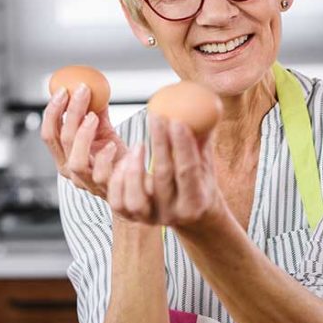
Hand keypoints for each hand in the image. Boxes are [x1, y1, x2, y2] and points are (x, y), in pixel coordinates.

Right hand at [41, 83, 126, 197]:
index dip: (52, 111)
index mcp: (63, 156)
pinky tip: (112, 144)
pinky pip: (101, 174)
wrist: (137, 180)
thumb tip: (94, 86)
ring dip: (83, 135)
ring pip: (76, 160)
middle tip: (82, 91)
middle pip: (61, 140)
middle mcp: (69, 171)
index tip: (64, 90)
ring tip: (95, 116)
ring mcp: (86, 182)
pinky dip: (105, 157)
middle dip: (69, 113)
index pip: (48, 133)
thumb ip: (96, 113)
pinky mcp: (105, 189)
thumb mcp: (104, 132)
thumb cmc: (116, 157)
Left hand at [107, 114, 221, 227]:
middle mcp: (172, 214)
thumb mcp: (205, 163)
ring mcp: (149, 218)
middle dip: (159, 144)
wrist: (188, 216)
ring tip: (139, 144)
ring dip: (134, 167)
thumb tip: (205, 105)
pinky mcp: (130, 217)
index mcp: (195, 202)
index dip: (182, 145)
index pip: (188, 170)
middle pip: (162, 177)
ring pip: (135, 197)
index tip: (176, 120)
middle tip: (156, 117)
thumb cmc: (198, 181)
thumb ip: (202, 139)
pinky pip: (117, 201)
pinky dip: (117, 179)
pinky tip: (123, 159)